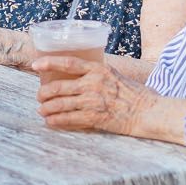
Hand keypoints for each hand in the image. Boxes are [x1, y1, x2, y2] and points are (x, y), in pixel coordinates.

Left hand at [34, 55, 179, 139]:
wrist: (149, 112)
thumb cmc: (135, 95)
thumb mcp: (116, 76)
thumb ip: (97, 75)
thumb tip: (79, 77)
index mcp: (99, 69)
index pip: (68, 62)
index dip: (49, 63)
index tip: (36, 65)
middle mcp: (93, 83)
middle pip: (59, 87)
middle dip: (44, 93)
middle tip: (40, 97)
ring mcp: (93, 101)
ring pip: (60, 104)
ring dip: (47, 108)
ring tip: (42, 111)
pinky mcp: (95, 118)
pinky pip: (69, 119)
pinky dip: (56, 120)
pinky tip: (51, 122)